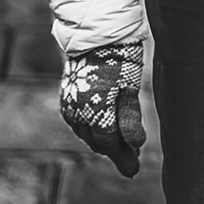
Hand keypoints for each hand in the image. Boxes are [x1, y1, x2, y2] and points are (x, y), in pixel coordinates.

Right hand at [60, 42, 145, 177]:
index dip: (123, 157)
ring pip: (88, 134)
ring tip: (122, 147)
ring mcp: (70, 106)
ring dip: (104, 141)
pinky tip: (105, 129)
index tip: (134, 169)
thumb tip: (136, 145)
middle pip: (98, 141)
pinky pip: (80, 123)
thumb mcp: (130, 86)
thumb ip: (130, 118)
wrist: (96, 34)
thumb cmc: (119, 57)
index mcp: (95, 110)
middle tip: (132, 159)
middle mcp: (78, 112)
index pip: (110, 142)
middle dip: (116, 151)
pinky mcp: (67, 99)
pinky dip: (93, 130)